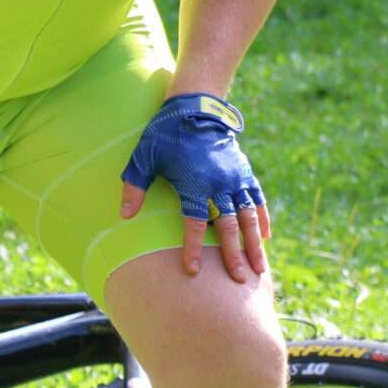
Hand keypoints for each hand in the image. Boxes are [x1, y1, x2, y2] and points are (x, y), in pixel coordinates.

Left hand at [119, 92, 268, 281]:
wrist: (195, 108)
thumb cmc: (165, 135)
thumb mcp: (144, 157)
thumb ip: (134, 187)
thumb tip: (123, 216)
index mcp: (194, 182)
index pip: (194, 222)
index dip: (192, 247)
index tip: (193, 271)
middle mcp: (219, 183)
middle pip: (228, 225)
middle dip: (233, 254)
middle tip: (239, 279)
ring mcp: (235, 178)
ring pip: (248, 217)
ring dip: (253, 244)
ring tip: (259, 268)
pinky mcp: (244, 172)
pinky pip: (257, 199)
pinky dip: (261, 218)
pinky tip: (264, 238)